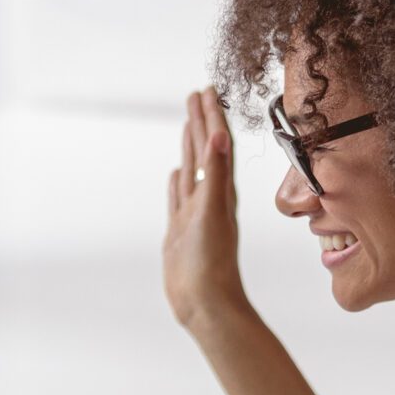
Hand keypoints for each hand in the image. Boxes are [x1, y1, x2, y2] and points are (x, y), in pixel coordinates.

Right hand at [164, 87, 243, 331]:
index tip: (207, 88)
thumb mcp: (212, 213)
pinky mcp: (180, 231)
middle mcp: (209, 198)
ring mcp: (194, 214)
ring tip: (187, 122)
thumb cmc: (211, 264)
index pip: (217, 144)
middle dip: (200, 121)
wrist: (206, 305)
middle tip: (195, 93)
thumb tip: (219, 134)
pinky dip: (177, 182)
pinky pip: (178, 198)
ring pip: (192, 170)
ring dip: (190, 146)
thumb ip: (216, 174)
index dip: (211, 116)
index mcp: (219, 191)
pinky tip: (175, 173)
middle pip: (204, 150)